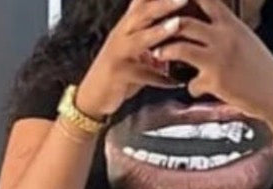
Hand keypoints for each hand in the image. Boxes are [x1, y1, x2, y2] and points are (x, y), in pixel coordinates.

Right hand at [76, 0, 189, 118]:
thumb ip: (154, 37)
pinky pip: (141, 74)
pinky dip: (159, 79)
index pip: (142, 2)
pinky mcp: (118, 72)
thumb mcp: (136, 48)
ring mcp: (118, 52)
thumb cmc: (120, 71)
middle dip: (163, 3)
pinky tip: (175, 82)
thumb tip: (180, 28)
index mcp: (128, 25)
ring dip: (159, 31)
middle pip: (142, 12)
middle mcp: (121, 33)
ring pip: (139, 38)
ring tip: (177, 24)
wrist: (93, 96)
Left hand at [149, 0, 272, 122]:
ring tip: (158, 53)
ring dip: (165, 50)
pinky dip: (191, 86)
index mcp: (231, 23)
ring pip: (180, 47)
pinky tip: (193, 88)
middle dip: (165, 25)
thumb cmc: (262, 68)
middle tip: (153, 30)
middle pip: (183, 20)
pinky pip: (192, 83)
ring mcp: (217, 58)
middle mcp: (223, 36)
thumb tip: (211, 24)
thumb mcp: (245, 40)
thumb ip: (225, 30)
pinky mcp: (215, 80)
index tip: (169, 1)